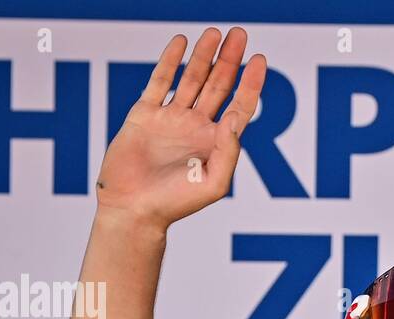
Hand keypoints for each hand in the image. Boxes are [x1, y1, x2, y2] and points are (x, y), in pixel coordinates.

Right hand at [95, 27, 265, 230]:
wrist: (134, 209)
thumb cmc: (175, 204)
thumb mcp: (213, 184)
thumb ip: (229, 153)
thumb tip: (234, 120)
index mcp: (215, 143)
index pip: (239, 106)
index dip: (251, 83)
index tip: (259, 59)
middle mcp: (196, 127)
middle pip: (218, 86)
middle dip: (230, 60)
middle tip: (240, 34)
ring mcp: (171, 119)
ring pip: (191, 79)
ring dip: (204, 56)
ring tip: (215, 33)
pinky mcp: (145, 114)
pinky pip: (159, 82)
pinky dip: (170, 62)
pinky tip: (181, 42)